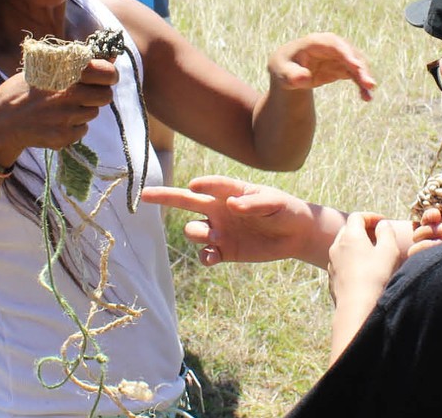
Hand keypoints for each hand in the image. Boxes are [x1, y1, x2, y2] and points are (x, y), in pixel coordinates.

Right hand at [0, 61, 117, 167]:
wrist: (0, 123)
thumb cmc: (21, 91)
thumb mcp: (42, 68)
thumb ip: (76, 63)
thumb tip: (110, 58)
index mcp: (64, 72)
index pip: (107, 72)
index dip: (110, 74)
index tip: (106, 76)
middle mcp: (68, 94)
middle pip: (106, 96)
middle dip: (99, 94)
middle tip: (84, 94)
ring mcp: (67, 117)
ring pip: (93, 113)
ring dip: (84, 110)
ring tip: (62, 107)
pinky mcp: (64, 136)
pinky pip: (82, 129)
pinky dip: (74, 126)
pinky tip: (56, 121)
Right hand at [141, 175, 326, 265]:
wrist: (295, 234)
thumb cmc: (285, 210)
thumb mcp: (275, 203)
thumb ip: (254, 203)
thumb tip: (232, 206)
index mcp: (231, 191)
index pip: (212, 185)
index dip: (203, 184)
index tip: (194, 186)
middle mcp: (219, 209)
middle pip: (186, 201)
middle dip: (165, 197)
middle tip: (145, 195)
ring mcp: (220, 229)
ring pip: (193, 231)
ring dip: (198, 234)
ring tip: (214, 238)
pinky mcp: (225, 250)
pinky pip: (206, 254)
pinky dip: (205, 256)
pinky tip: (212, 257)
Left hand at [269, 33, 376, 100]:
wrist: (288, 72)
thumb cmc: (283, 68)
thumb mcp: (282, 72)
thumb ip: (291, 76)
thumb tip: (304, 79)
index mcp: (315, 42)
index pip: (334, 44)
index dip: (346, 54)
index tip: (356, 66)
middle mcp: (331, 46)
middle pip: (350, 54)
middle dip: (360, 68)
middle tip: (369, 84)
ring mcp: (339, 56)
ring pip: (356, 64)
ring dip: (364, 77)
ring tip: (369, 93)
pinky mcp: (343, 67)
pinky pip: (356, 75)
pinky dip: (361, 85)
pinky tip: (366, 98)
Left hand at [328, 213, 404, 305]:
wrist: (357, 307)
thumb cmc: (376, 276)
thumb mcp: (389, 250)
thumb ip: (386, 232)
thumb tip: (382, 225)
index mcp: (350, 236)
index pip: (357, 217)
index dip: (371, 217)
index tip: (383, 223)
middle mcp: (336, 247)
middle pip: (348, 230)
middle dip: (363, 230)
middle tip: (378, 237)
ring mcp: (332, 263)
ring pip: (343, 248)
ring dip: (356, 247)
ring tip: (372, 255)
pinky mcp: (332, 279)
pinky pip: (341, 263)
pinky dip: (352, 261)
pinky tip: (364, 272)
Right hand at [408, 202, 441, 257]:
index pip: (427, 219)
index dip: (429, 214)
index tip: (436, 213)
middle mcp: (440, 241)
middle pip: (419, 228)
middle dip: (428, 223)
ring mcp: (435, 253)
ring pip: (416, 239)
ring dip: (426, 233)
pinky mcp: (431, 263)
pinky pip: (413, 252)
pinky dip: (423, 246)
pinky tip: (438, 246)